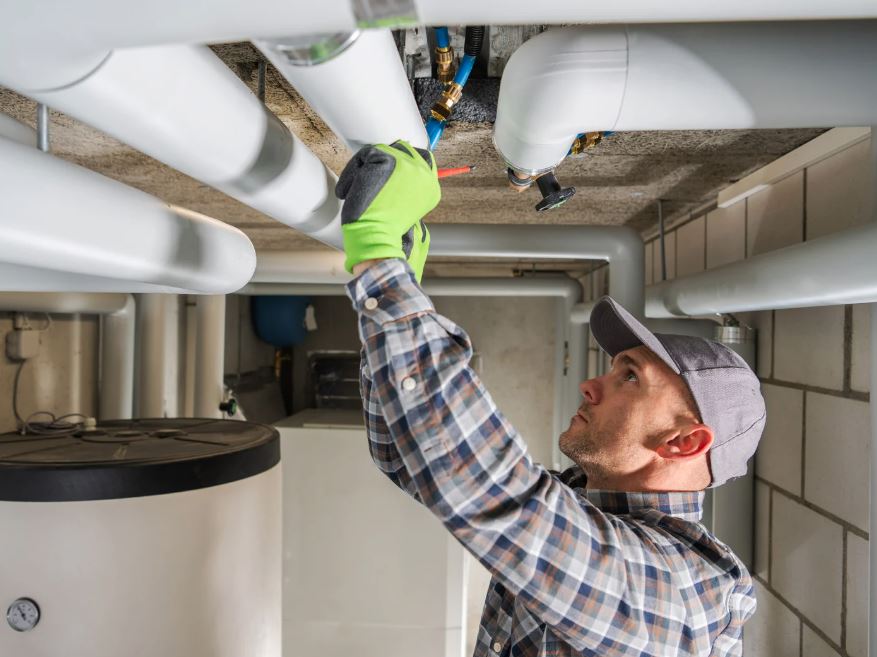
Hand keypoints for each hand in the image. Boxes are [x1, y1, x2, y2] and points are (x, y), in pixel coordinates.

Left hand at [335, 140, 439, 281]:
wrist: (376, 237)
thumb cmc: (385, 228)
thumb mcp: (403, 207)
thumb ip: (405, 187)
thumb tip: (392, 172)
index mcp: (431, 185)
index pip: (421, 157)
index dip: (400, 161)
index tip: (385, 173)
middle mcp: (423, 172)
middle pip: (399, 149)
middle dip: (380, 162)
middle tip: (366, 182)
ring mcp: (407, 165)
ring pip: (378, 153)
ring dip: (363, 171)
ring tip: (359, 193)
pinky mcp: (387, 161)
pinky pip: (363, 157)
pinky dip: (351, 175)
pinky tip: (349, 193)